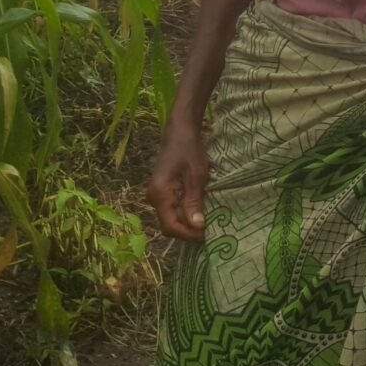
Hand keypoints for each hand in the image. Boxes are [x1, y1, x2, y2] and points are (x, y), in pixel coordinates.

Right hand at [146, 122, 210, 240]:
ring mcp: (157, 196)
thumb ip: (194, 202)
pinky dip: (187, 213)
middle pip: (170, 225)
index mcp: (159, 194)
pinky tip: (202, 210)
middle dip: (189, 231)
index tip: (207, 234)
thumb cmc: (189, 150)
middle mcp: (154, 198)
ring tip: (209, 221)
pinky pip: (174, 209)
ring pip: (172, 219)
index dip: (188, 234)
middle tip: (211, 230)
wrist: (181, 131)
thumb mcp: (196, 176)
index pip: (170, 226)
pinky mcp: (164, 193)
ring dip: (189, 223)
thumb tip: (197, 227)